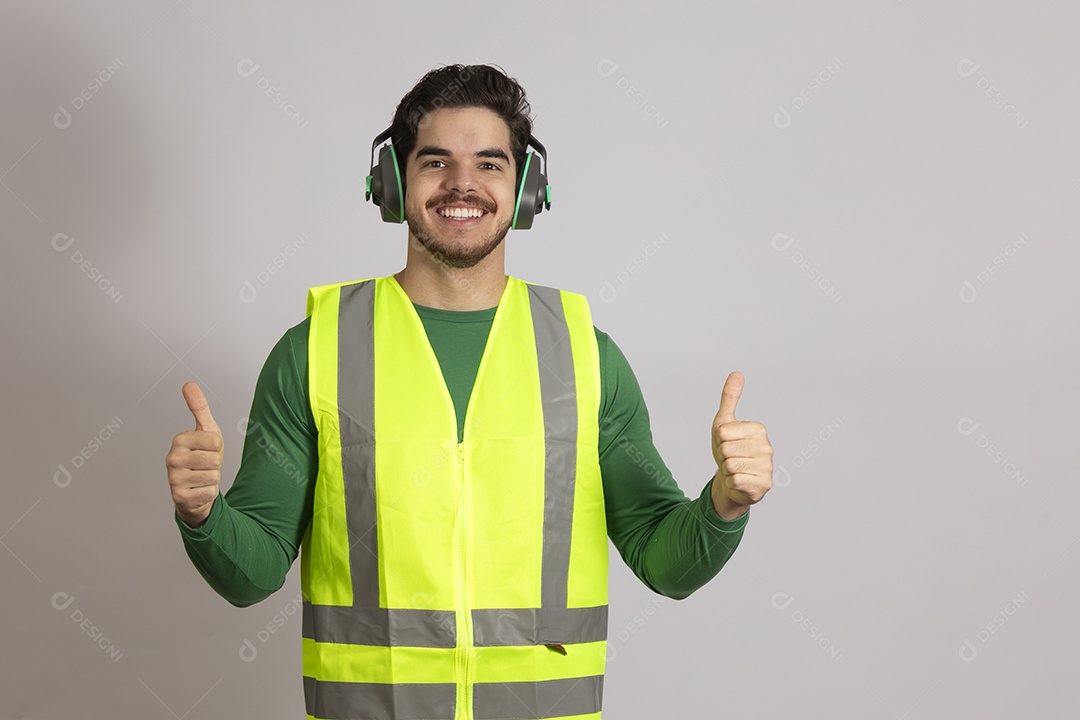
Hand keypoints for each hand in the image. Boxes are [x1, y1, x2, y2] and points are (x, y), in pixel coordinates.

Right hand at [165, 382, 222, 527]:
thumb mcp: (206, 431)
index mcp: (179, 440)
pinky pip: (210, 492)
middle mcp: (172, 459)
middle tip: (205, 466)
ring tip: (202, 477)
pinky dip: (209, 492)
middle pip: (215, 459)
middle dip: (216, 464)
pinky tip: (199, 490)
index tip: (207, 450)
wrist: (196, 489)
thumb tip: (188, 384)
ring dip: (213, 478)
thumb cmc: (203, 457)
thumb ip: (199, 408)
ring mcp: (174, 479)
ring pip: (214, 476)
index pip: (215, 441)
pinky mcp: (179, 498)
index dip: (217, 447)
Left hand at [710, 371, 772, 519]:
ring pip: (729, 465)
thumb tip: (736, 373)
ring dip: (726, 469)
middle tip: (730, 458)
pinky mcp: (763, 485)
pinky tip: (739, 480)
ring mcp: (767, 467)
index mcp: (758, 429)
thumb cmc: (729, 449)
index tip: (727, 443)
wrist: (733, 481)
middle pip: (726, 449)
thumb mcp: (724, 423)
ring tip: (734, 468)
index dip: (719, 440)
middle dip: (722, 455)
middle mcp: (767, 447)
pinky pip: (734, 480)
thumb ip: (730, 398)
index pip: (723, 432)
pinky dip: (731, 482)